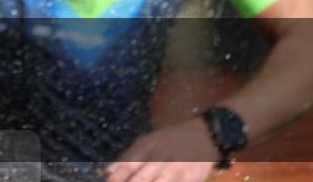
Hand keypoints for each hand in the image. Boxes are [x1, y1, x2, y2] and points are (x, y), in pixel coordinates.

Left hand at [105, 118, 219, 181]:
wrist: (204, 136)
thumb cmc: (170, 140)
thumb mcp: (148, 141)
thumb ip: (129, 156)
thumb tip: (108, 172)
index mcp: (149, 145)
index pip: (129, 163)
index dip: (118, 176)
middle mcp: (162, 156)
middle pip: (141, 177)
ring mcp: (176, 169)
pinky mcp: (190, 178)